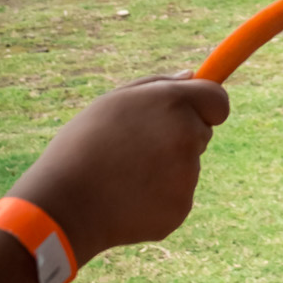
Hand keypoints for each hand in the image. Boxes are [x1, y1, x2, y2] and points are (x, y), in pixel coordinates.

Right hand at [11, 75, 228, 265]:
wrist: (64, 206)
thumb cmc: (82, 147)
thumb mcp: (111, 102)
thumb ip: (157, 84)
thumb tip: (192, 76)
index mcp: (172, 103)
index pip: (218, 99)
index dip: (207, 105)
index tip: (194, 113)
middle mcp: (187, 135)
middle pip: (203, 132)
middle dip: (180, 136)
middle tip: (135, 149)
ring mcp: (188, 174)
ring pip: (188, 165)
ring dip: (167, 167)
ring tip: (124, 175)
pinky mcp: (182, 206)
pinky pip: (178, 194)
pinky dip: (160, 196)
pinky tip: (128, 197)